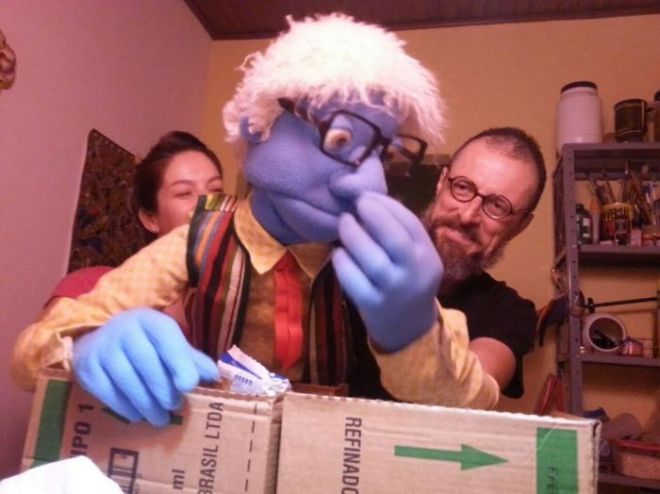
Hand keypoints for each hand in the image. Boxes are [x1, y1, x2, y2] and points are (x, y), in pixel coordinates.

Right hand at [73, 308, 217, 426]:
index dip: (179, 362)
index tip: (189, 386)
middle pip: (146, 363)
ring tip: (159, 418)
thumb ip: (191, 359)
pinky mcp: (86, 368)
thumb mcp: (169, 343)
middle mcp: (124, 329)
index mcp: (150, 320)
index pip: (166, 338)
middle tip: (174, 407)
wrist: (100, 337)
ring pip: (126, 380)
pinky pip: (107, 392)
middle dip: (163, 389)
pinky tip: (137, 415)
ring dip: (146, 404)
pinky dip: (125, 407)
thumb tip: (214, 376)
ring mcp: (102, 348)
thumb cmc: (145, 343)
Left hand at [332, 192, 442, 351]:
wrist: (409, 330)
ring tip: (344, 224)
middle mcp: (414, 273)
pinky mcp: (372, 306)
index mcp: (428, 257)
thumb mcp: (416, 258)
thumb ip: (401, 233)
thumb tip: (372, 200)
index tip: (367, 196)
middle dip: (372, 215)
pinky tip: (338, 253)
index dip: (387, 205)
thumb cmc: (408, 283)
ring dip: (352, 235)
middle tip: (355, 206)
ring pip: (371, 258)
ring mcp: (393, 291)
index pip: (410, 223)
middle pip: (393, 238)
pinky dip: (342, 262)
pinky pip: (353, 280)